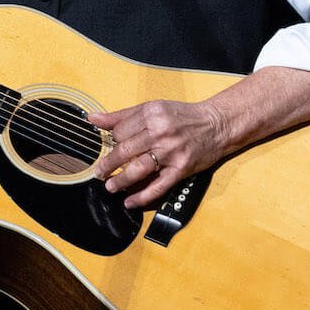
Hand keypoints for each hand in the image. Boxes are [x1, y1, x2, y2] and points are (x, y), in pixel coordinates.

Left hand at [89, 99, 228, 209]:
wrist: (216, 125)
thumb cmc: (183, 116)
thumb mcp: (153, 107)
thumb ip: (122, 115)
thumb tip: (93, 119)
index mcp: (151, 114)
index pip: (120, 131)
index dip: (112, 141)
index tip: (109, 147)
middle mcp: (160, 132)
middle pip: (125, 150)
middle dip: (108, 164)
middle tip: (99, 172)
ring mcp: (171, 151)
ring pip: (138, 169)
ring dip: (121, 181)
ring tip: (111, 187)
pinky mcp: (181, 168)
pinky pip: (158, 186)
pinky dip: (142, 196)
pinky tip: (130, 201)